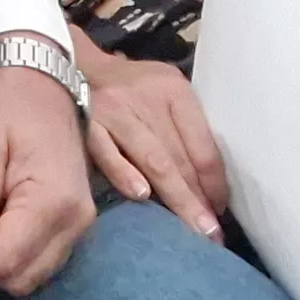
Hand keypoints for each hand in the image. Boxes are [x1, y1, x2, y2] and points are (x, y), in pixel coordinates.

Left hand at [0, 49, 97, 297]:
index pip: (6, 259)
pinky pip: (42, 261)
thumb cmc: (3, 107)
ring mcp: (80, 224)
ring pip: (33, 276)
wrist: (39, 82)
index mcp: (53, 200)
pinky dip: (13, 263)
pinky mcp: (74, 223)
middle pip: (22, 276)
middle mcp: (76, 220)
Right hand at [72, 37, 226, 240]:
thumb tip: (211, 185)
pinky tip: (141, 196)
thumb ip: (185, 127)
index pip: (203, 145)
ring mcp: (115, 111)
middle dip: (198, 200)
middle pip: (180, 157)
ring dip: (175, 197)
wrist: (78, 63)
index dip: (215, 183)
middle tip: (212, 236)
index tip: (221, 211)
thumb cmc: (132, 87)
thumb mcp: (165, 91)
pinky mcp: (87, 123)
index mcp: (174, 91)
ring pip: (153, 159)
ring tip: (192, 229)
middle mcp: (147, 99)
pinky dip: (124, 174)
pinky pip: (107, 152)